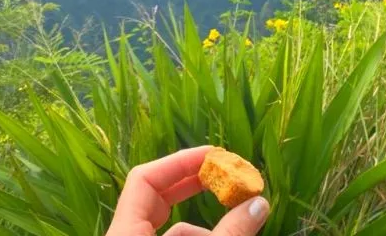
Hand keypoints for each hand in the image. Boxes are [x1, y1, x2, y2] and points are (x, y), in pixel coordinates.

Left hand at [106, 146, 268, 235]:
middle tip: (227, 175)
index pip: (144, 178)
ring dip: (206, 227)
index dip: (180, 162)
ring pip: (174, 229)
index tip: (215, 156)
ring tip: (236, 230)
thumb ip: (230, 231)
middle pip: (159, 198)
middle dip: (197, 186)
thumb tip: (261, 202)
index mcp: (125, 231)